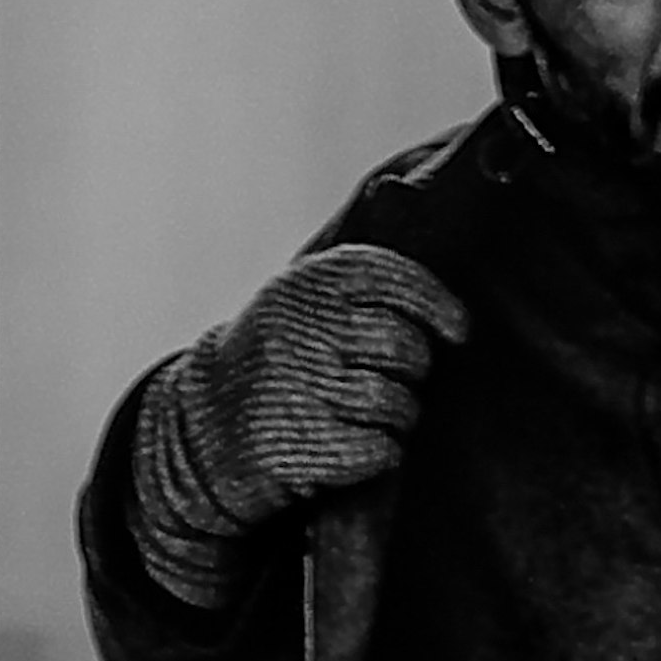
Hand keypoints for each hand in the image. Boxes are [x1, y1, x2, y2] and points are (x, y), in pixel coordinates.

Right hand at [161, 244, 470, 530]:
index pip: (393, 278)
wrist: (201, 427)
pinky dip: (385, 451)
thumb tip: (421, 209)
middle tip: (397, 377)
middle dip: (416, 368)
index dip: (438, 304)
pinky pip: (382, 449)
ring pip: (398, 401)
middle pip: (405, 346)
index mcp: (303, 285)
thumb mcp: (300, 301)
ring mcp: (297, 389)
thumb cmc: (277, 358)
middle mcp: (298, 331)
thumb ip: (359, 280)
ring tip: (376, 413)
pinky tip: (363, 445)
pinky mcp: (300, 446)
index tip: (460, 330)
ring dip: (402, 414)